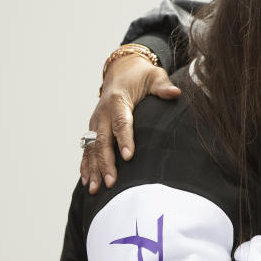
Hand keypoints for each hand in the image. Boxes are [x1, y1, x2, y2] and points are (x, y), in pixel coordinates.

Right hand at [80, 54, 180, 193]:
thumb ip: (163, 86)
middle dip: (106, 162)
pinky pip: (87, 149)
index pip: (121, 122)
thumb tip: (174, 93)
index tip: (129, 156)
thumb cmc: (141, 76)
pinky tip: (87, 182)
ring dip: (93, 169)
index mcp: (118, 100)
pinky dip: (86, 166)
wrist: (121, 71)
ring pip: (92, 148)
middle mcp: (103, 113)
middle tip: (112, 182)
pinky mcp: (93, 129)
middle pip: (103, 140)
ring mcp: (96, 123)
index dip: (124, 139)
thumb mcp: (154, 76)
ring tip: (96, 189)